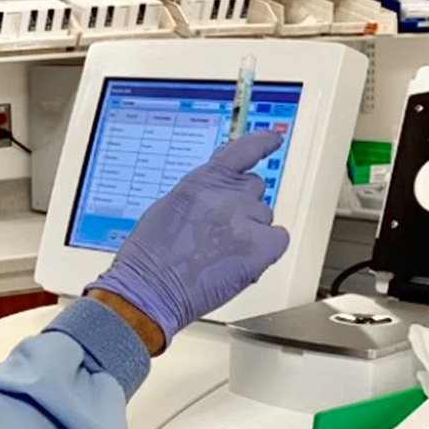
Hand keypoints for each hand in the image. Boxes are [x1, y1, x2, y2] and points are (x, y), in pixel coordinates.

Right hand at [86, 131, 290, 347]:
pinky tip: (244, 260)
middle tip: (224, 230)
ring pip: (264, 216)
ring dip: (251, 231)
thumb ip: (200, 196)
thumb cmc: (149, 257)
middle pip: (254, 188)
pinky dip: (266, 249)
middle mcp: (225, 196)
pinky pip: (279, 239)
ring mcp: (244, 220)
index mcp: (200, 182)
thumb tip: (218, 197)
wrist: (150, 290)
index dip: (261, 143)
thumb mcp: (168, 208)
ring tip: (224, 254)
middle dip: (243, 206)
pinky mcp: (259, 247)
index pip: (240, 151)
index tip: (272, 139)